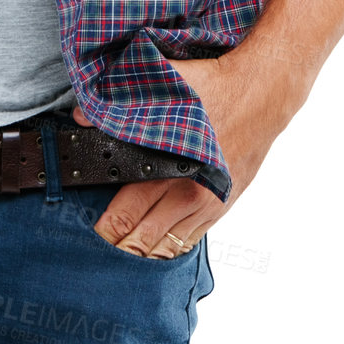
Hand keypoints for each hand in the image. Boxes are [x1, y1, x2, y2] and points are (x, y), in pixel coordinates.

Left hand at [70, 45, 298, 256]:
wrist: (261, 95)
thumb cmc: (213, 86)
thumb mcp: (165, 86)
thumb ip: (122, 102)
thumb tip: (82, 116)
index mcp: (169, 167)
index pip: (125, 214)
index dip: (105, 229)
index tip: (87, 234)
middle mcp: (188, 193)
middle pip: (143, 238)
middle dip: (119, 247)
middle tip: (98, 253)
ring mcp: (208, 204)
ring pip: (168, 246)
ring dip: (145, 253)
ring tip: (122, 258)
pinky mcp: (222, 205)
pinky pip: (192, 239)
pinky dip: (172, 247)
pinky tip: (157, 248)